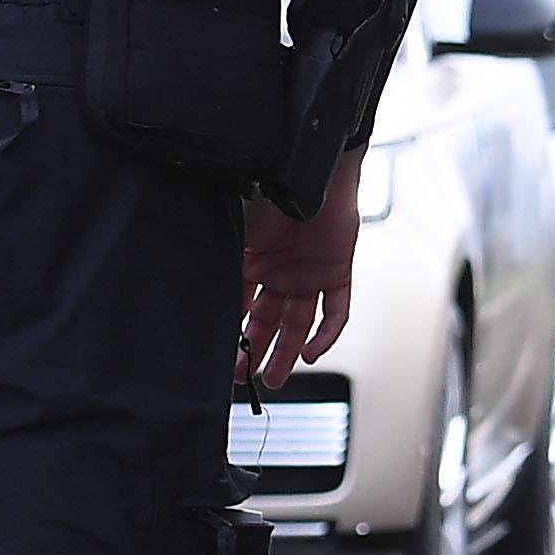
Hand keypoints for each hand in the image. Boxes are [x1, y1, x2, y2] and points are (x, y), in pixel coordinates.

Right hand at [239, 152, 363, 390]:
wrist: (314, 176)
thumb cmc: (274, 196)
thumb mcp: (240, 239)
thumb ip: (230, 271)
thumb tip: (216, 308)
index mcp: (256, 263)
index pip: (244, 307)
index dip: (236, 332)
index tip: (226, 356)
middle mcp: (282, 273)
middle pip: (270, 322)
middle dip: (258, 351)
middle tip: (245, 376)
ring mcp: (310, 275)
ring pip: (299, 324)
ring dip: (288, 353)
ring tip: (275, 378)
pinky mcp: (337, 274)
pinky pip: (335, 312)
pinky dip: (325, 335)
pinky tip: (312, 354)